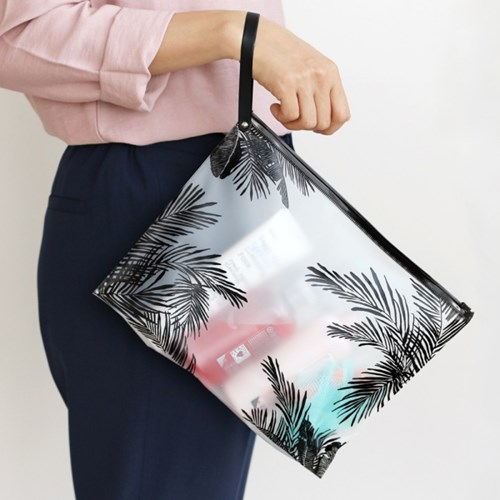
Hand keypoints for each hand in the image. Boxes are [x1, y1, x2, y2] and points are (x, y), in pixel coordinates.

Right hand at [250, 16, 350, 134]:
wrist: (257, 38)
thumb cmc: (281, 53)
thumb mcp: (311, 68)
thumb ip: (322, 89)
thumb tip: (325, 117)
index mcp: (330, 73)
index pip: (342, 114)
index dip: (330, 127)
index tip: (318, 127)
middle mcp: (320, 76)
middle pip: (323, 123)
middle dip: (307, 126)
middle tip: (295, 117)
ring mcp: (304, 80)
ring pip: (308, 122)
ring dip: (293, 124)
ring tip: (284, 112)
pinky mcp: (286, 84)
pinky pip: (290, 116)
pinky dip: (281, 117)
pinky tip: (276, 107)